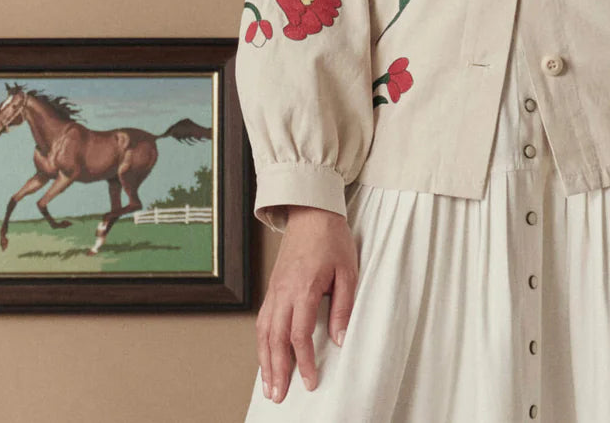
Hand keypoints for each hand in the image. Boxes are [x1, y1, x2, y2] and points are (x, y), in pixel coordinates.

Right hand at [256, 205, 357, 403]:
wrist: (312, 213)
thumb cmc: (332, 240)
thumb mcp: (348, 271)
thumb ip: (343, 306)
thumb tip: (339, 339)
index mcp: (304, 288)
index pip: (300, 334)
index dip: (304, 362)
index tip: (310, 382)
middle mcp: (284, 292)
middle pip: (276, 339)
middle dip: (277, 370)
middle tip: (279, 396)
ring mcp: (274, 290)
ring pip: (264, 332)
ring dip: (265, 361)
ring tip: (268, 386)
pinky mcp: (272, 287)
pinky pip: (262, 320)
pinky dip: (262, 343)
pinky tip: (265, 356)